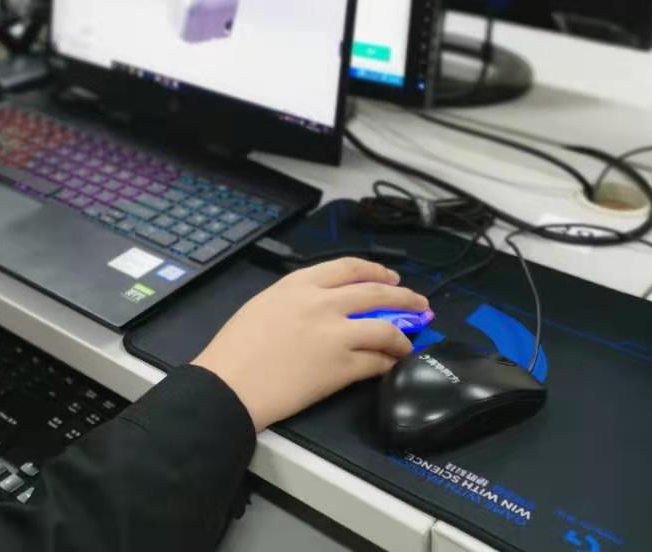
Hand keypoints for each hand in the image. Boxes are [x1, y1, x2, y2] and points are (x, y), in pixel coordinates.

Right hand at [192, 257, 426, 431]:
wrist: (230, 383)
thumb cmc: (236, 347)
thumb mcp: (264, 304)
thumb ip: (297, 298)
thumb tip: (326, 305)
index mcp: (299, 284)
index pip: (349, 268)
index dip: (377, 272)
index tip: (391, 279)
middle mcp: (322, 302)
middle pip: (376, 293)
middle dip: (405, 298)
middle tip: (420, 305)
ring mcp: (335, 334)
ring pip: (385, 328)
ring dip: (404, 336)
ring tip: (410, 342)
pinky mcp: (341, 366)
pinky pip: (377, 361)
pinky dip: (389, 363)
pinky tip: (391, 365)